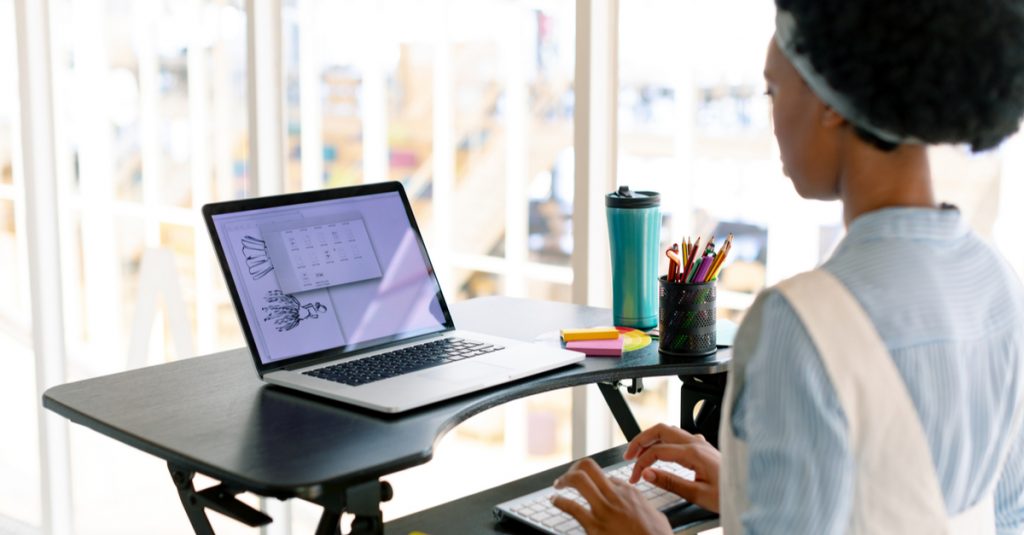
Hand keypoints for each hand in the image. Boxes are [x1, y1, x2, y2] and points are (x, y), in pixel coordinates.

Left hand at [551, 458, 671, 534]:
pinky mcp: (595, 526)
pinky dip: (560, 501)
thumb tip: (636, 501)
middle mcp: (616, 496)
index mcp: (630, 492)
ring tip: (558, 485)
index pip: (606, 476)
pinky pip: (572, 507)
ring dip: (564, 480)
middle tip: (567, 477)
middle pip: (589, 467)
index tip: (589, 487)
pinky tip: (555, 501)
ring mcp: (605, 510)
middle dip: (575, 468)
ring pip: (579, 480)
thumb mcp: (656, 516)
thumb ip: (643, 505)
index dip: (595, 481)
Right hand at [624, 423, 720, 512]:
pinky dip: (663, 441)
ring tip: (640, 453)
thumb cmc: (729, 494)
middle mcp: (696, 443)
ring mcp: (700, 443)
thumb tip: (647, 473)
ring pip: (669, 430)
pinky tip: (661, 452)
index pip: (657, 450)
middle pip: (660, 430)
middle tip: (628, 456)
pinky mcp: (703, 448)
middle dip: (640, 441)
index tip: (635, 477)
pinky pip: (678, 436)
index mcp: (694, 453)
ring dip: (651, 439)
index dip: (641, 463)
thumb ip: (670, 482)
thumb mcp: (698, 494)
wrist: (750, 493)